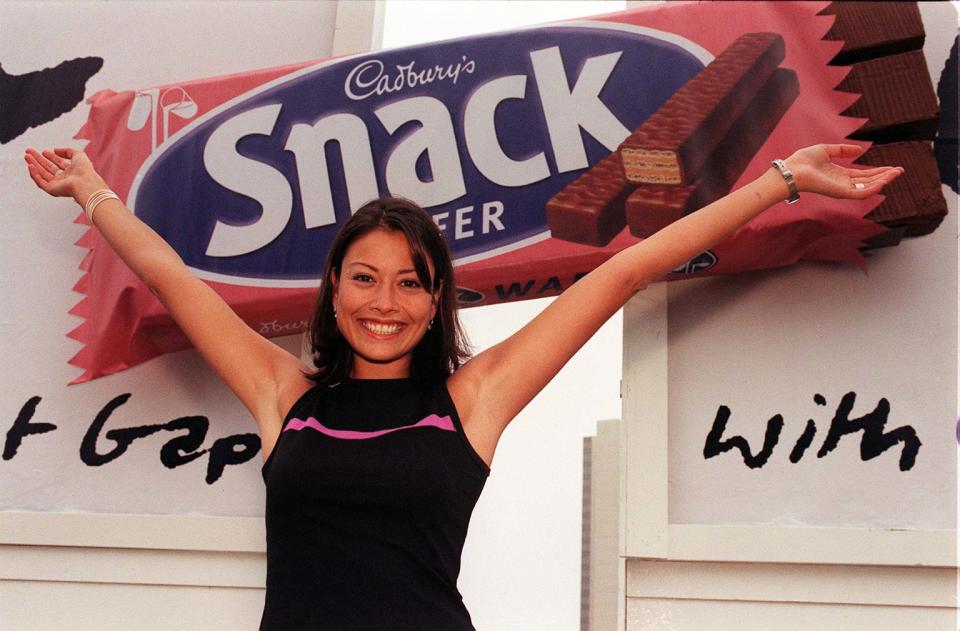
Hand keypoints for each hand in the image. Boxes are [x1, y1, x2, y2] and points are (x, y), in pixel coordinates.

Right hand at [24, 147, 108, 204]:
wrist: (85, 183)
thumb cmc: (84, 170)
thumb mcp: (78, 155)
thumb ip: (67, 150)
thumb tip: (55, 150)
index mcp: (72, 172)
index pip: (59, 163)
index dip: (51, 156)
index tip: (43, 151)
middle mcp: (64, 179)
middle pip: (48, 168)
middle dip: (38, 159)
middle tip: (29, 151)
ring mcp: (57, 185)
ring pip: (42, 174)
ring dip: (34, 165)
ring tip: (26, 156)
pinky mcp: (52, 190)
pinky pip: (40, 182)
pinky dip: (34, 174)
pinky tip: (30, 166)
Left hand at [784, 144, 902, 199]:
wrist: (792, 170)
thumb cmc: (803, 161)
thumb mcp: (826, 150)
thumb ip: (842, 150)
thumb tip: (859, 151)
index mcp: (839, 175)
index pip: (862, 175)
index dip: (877, 171)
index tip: (891, 167)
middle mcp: (842, 184)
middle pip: (868, 182)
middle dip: (884, 176)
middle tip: (900, 171)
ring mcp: (841, 189)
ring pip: (867, 188)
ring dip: (883, 181)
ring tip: (896, 173)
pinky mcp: (840, 193)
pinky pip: (861, 194)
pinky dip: (873, 188)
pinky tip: (884, 181)